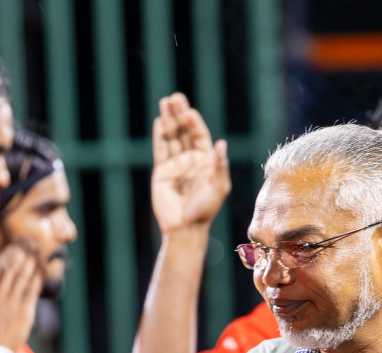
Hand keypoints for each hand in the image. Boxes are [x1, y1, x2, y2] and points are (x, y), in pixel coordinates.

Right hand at [0, 244, 43, 351]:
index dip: (5, 257)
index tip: (12, 246)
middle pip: (10, 271)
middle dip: (19, 254)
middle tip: (27, 242)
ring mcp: (10, 306)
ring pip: (21, 278)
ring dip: (30, 262)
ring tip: (35, 250)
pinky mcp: (23, 314)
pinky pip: (31, 291)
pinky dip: (36, 278)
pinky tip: (40, 268)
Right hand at [150, 93, 230, 234]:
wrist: (185, 227)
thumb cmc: (205, 209)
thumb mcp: (219, 186)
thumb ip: (219, 165)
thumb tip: (222, 143)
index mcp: (206, 160)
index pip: (199, 135)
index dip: (194, 122)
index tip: (189, 111)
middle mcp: (191, 159)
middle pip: (184, 131)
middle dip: (179, 114)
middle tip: (174, 97)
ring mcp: (175, 164)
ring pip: (171, 137)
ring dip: (169, 119)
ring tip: (165, 101)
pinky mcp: (161, 172)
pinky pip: (160, 149)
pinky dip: (159, 136)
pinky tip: (159, 121)